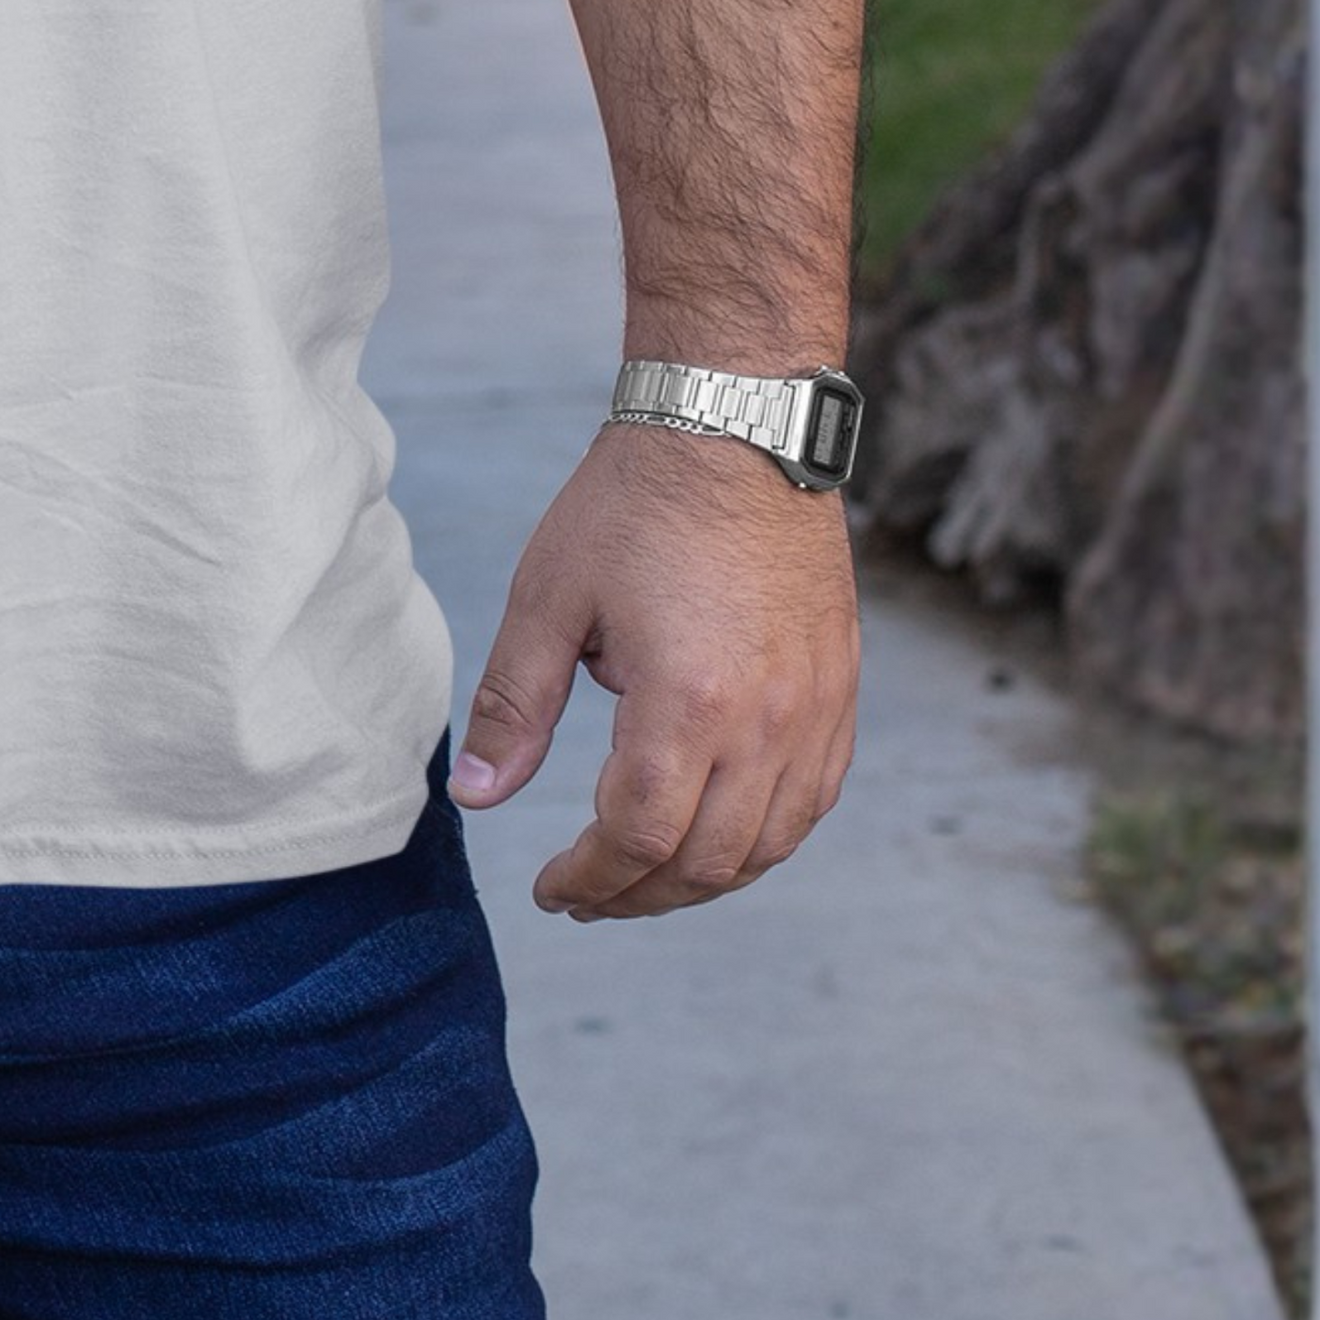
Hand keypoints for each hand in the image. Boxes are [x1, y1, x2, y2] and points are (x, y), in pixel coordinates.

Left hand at [446, 423, 859, 917]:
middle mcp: (766, 722)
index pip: (637, 837)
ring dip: (702, 879)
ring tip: (641, 875)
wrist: (735, 426)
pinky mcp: (841, 691)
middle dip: (638, 894)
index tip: (552, 890)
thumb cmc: (634, 503)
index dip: (589, 879)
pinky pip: (812, 801)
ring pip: (768, 846)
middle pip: (707, 862)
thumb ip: (514, 705)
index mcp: (687, 702)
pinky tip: (718, 831)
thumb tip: (479, 798)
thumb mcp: (550, 597)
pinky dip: (763, 837)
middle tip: (586, 894)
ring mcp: (815, 711)